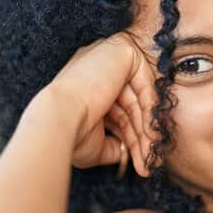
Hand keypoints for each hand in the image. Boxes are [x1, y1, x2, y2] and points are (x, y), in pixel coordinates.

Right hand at [44, 32, 160, 176]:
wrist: (60, 120)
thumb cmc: (71, 133)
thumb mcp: (96, 142)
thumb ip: (114, 142)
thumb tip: (127, 151)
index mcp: (85, 84)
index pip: (117, 108)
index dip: (130, 135)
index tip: (141, 158)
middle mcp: (96, 67)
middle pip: (130, 105)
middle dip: (142, 136)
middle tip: (150, 160)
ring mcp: (109, 56)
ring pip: (139, 97)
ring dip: (148, 130)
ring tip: (152, 155)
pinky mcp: (122, 52)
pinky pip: (145, 83)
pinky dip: (152, 110)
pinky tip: (153, 134)